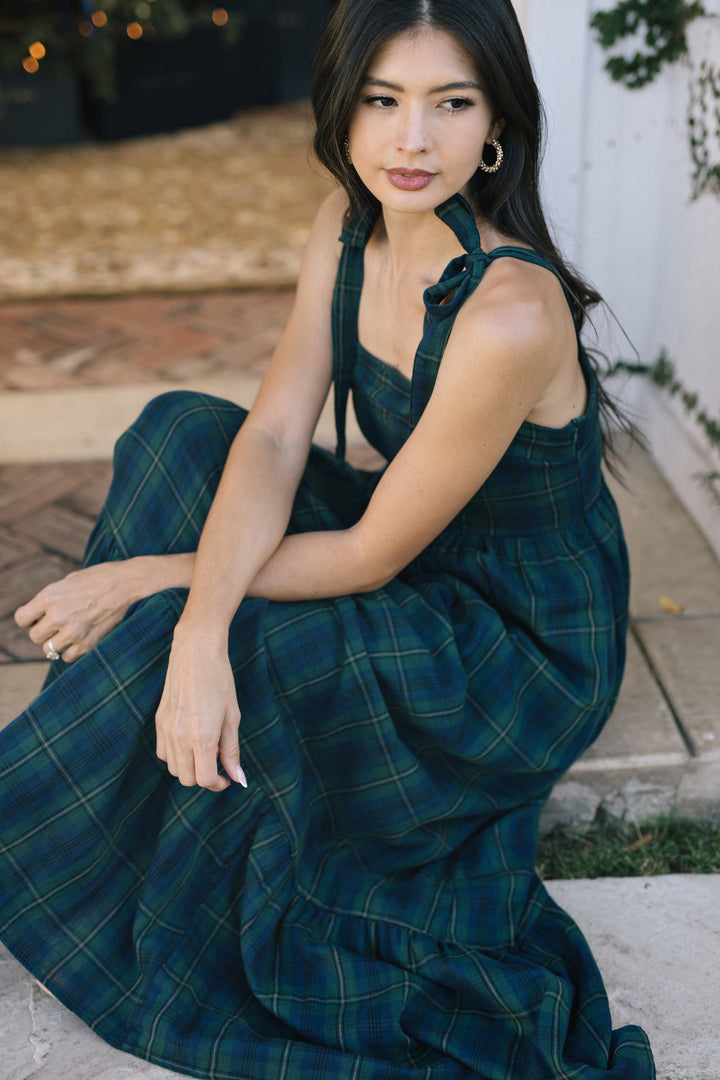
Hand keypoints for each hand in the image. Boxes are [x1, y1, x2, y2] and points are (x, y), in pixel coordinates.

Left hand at [14, 560, 141, 662]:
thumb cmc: (100, 578)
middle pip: (35, 636)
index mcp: (49, 596)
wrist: (128, 583)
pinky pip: (68, 657)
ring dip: (57, 642)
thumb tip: (41, 614)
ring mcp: (73, 631)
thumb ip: (52, 598)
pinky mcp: (88, 643)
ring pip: (49, 649)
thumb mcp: (69, 580)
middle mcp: (58, 615)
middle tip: (56, 625)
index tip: (37, 618)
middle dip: (43, 631)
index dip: (29, 619)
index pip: (22, 619)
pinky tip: (79, 639)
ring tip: (70, 632)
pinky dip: (71, 651)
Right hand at [155, 629, 246, 792]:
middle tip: (219, 764)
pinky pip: (163, 752)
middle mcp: (179, 737)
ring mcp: (166, 730)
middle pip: (187, 779)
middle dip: (204, 777)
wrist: (195, 652)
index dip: (218, 784)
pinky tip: (189, 742)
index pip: (204, 779)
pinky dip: (175, 756)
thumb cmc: (219, 681)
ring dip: (190, 768)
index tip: (228, 777)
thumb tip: (239, 778)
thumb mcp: (232, 716)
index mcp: (202, 737)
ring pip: (173, 768)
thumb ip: (232, 750)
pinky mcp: (158, 721)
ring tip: (205, 751)